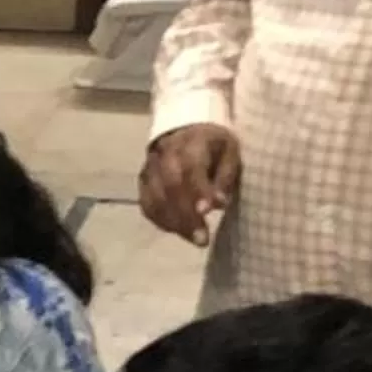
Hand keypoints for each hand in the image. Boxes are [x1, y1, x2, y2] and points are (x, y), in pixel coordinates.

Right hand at [139, 126, 239, 244]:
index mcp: (190, 142)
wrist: (184, 131)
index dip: (197, 190)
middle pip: (169, 187)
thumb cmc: (213, 145)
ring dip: (175, 223)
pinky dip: (163, 221)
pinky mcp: (142, 183)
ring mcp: (149, 170)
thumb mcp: (230, 151)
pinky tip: (180, 231)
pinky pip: (148, 206)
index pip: (190, 167)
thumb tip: (219, 204)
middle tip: (203, 239)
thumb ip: (225, 176)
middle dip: (186, 215)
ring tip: (196, 240)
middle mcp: (164, 155)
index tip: (207, 212)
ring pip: (155, 199)